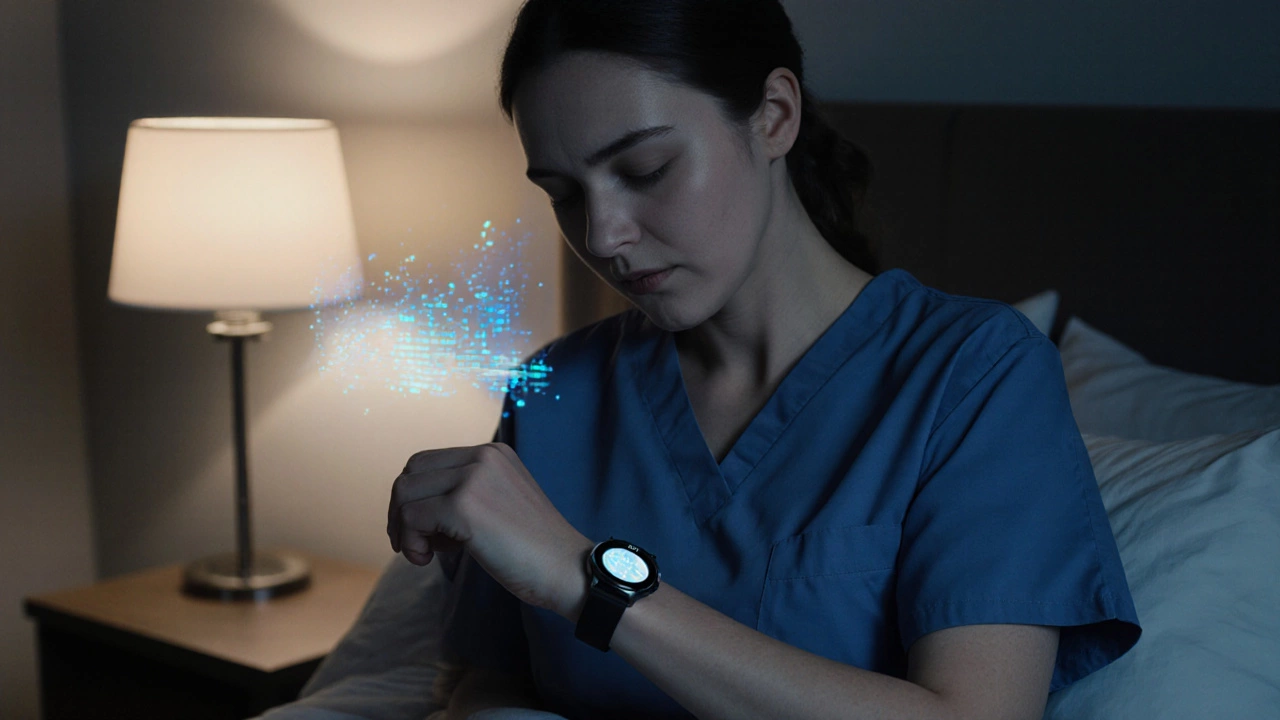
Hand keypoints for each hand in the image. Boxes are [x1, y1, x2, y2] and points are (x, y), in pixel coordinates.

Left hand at [387, 442, 593, 617]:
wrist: (567, 570)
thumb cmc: (534, 550)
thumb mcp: (501, 504)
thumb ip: (467, 494)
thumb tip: (414, 508)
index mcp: (492, 453)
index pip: (427, 463)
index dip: (414, 499)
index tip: (424, 532)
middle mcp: (483, 456)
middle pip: (410, 473)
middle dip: (401, 511)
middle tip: (416, 544)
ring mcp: (473, 478)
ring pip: (404, 493)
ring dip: (403, 529)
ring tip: (425, 554)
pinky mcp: (464, 505)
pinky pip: (411, 518)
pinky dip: (410, 543)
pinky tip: (427, 560)